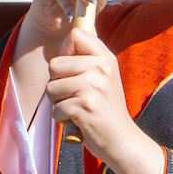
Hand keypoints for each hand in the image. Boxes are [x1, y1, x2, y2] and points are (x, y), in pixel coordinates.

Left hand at [52, 27, 164, 173]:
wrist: (121, 139)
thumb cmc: (105, 107)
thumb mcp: (104, 75)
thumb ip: (87, 57)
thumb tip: (69, 36)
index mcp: (105, 57)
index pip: (75, 35)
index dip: (66, 52)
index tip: (74, 69)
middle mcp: (101, 68)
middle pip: (55, 64)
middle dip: (57, 83)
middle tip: (75, 95)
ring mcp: (93, 87)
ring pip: (51, 87)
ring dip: (59, 102)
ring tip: (77, 108)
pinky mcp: (84, 107)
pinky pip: (56, 108)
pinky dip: (62, 118)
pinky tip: (78, 119)